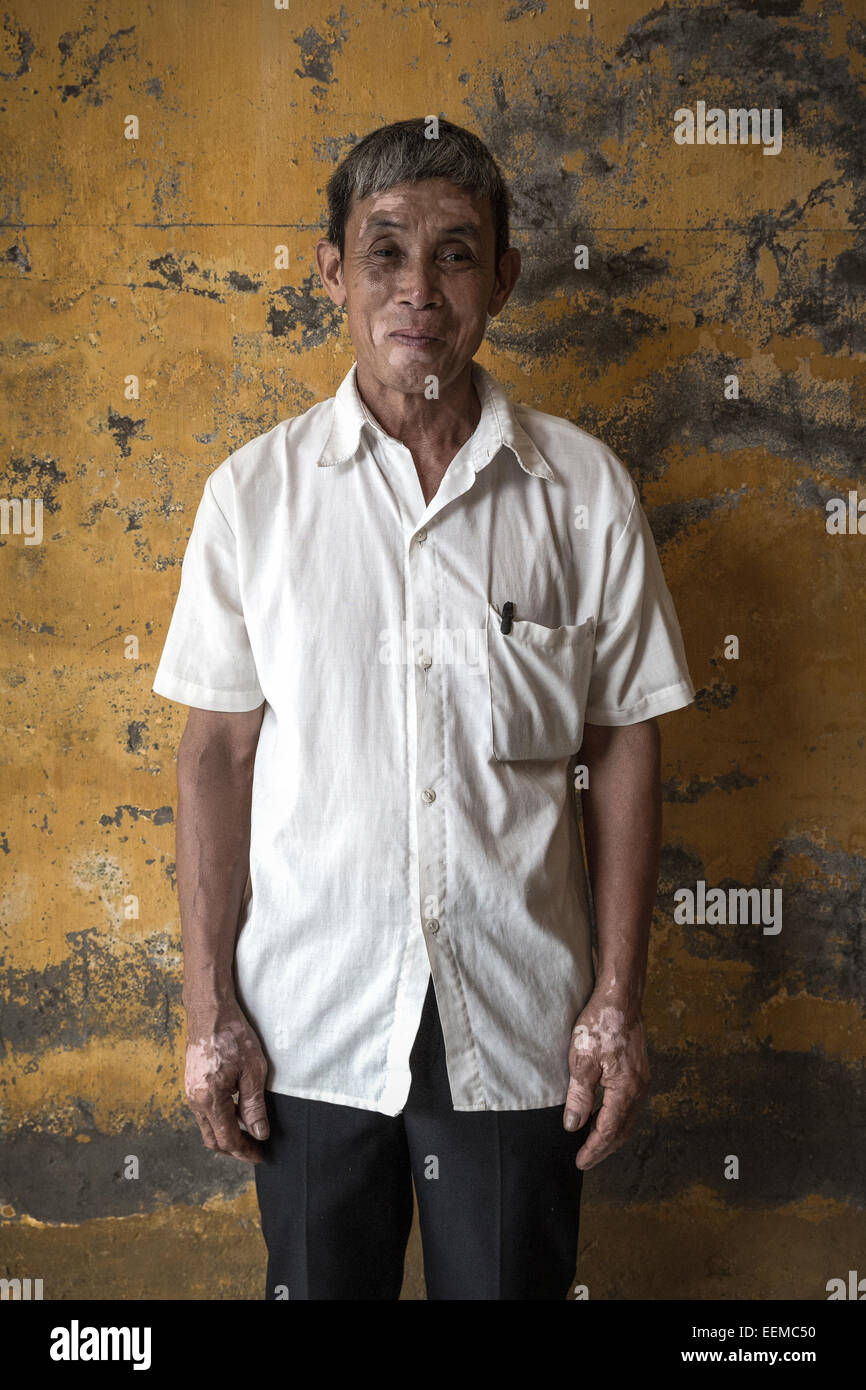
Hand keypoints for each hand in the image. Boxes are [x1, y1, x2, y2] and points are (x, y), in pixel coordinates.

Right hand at [184, 998, 269, 1162]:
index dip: (245, 1151)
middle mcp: (195, 1099)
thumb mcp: (253, 1070)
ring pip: (207, 1127)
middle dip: (234, 1149)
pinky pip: (204, 1112)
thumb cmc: (233, 1035)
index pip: (227, 1138)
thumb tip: (260, 1133)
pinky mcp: (191, 1084)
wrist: (210, 1011)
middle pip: (212, 1139)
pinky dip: (220, 1120)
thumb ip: (254, 1105)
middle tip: (256, 1150)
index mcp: (210, 1098)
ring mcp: (190, 1092)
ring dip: (226, 1135)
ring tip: (249, 1133)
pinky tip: (237, 1113)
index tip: (260, 1156)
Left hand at [563, 997, 649, 1170]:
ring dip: (610, 1134)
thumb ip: (579, 1096)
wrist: (620, 998)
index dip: (594, 1149)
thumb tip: (573, 1125)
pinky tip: (601, 1115)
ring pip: (627, 1118)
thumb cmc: (600, 1025)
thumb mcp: (582, 1060)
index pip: (609, 1130)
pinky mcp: (638, 1071)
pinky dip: (615, 1117)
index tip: (580, 1162)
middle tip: (585, 1160)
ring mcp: (641, 1079)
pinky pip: (628, 1105)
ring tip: (591, 1143)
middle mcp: (639, 1088)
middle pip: (622, 1130)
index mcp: (625, 1089)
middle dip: (603, 1147)